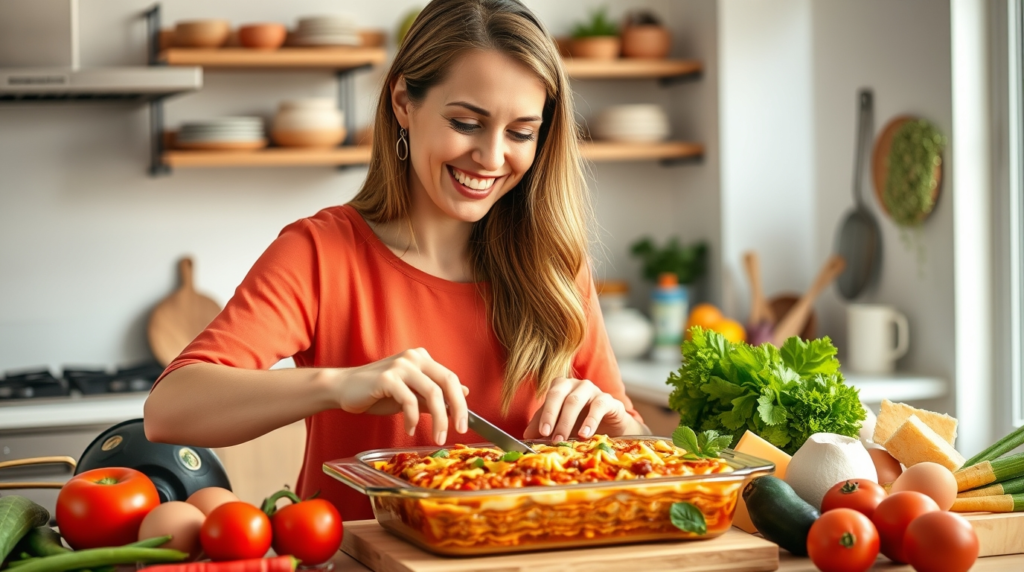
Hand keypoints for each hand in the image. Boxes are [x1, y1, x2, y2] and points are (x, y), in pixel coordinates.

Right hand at [330, 348, 468, 444]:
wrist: (343, 388)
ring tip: (437, 437)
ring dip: (438, 419)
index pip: (451, 378)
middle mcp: (414, 358)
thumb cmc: (376, 393)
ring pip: (431, 393)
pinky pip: (408, 400)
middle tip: (458, 431)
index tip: (465, 424)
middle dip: (457, 409)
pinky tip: (410, 429)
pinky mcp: (386, 378)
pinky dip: (413, 419)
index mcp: (422, 359)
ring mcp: (400, 366)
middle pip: (447, 382)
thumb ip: (433, 395)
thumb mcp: (410, 394)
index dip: (461, 402)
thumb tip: (464, 393)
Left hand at [523, 377, 644, 441]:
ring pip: (577, 400)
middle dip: (554, 417)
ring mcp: (593, 390)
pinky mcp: (609, 400)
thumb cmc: (581, 422)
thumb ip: (543, 427)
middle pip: (561, 395)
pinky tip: (585, 434)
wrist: (610, 427)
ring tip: (564, 439)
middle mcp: (576, 384)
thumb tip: (526, 436)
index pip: (550, 396)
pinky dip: (590, 421)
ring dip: (568, 421)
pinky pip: (599, 406)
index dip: (545, 413)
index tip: (542, 432)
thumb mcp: (560, 425)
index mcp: (561, 386)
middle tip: (552, 438)